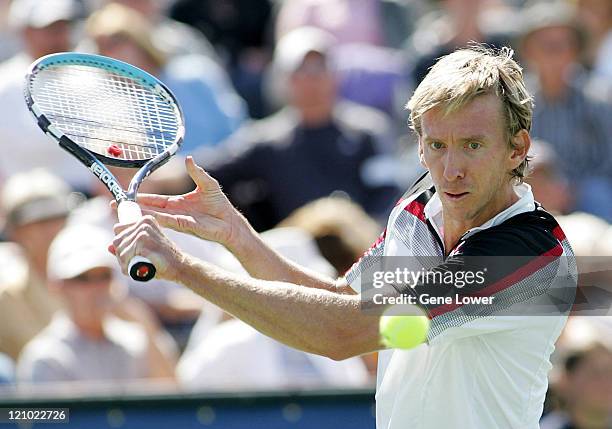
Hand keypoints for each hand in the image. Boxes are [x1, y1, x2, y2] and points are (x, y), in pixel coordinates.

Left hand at [111, 215, 184, 281]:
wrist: (179, 266)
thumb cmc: (162, 259)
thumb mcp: (143, 250)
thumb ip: (126, 246)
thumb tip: (109, 246)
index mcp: (145, 220)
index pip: (118, 230)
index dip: (123, 245)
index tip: (135, 253)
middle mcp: (143, 222)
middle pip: (117, 241)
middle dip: (123, 255)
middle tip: (136, 262)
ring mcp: (143, 231)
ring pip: (119, 250)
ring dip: (126, 263)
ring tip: (139, 265)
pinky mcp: (143, 242)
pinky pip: (125, 256)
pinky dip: (128, 266)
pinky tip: (139, 268)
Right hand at [115, 156, 246, 247]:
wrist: (229, 221)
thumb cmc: (219, 205)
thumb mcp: (207, 184)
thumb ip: (197, 173)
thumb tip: (189, 158)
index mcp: (176, 203)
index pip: (154, 200)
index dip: (140, 198)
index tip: (126, 196)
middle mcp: (174, 212)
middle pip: (149, 209)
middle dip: (133, 208)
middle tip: (115, 206)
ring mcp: (178, 220)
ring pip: (155, 216)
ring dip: (140, 214)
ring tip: (125, 213)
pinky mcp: (185, 226)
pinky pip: (168, 221)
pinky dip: (157, 219)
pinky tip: (146, 216)